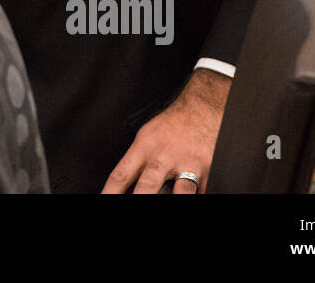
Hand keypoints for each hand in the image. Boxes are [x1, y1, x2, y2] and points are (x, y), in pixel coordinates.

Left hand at [100, 68, 230, 193]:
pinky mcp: (209, 170)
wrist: (201, 108)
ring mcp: (188, 165)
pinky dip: (198, 194)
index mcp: (144, 148)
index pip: (120, 175)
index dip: (110, 192)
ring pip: (180, 193)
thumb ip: (136, 161)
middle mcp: (164, 157)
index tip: (105, 200)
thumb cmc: (171, 124)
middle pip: (147, 188)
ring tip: (168, 198)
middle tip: (133, 205)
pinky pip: (203, 191)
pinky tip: (194, 193)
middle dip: (140, 199)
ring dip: (174, 198)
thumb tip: (126, 188)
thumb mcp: (146, 136)